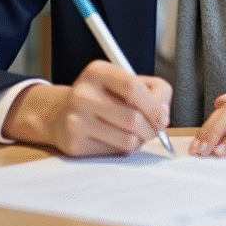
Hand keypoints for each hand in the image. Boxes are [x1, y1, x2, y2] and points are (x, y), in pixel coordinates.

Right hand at [3, 60, 171, 156]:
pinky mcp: (74, 144)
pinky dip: (123, 149)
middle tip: (155, 130)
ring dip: (140, 141)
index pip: (133, 87)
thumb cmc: (103, 97)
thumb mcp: (126, 81)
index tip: (163, 117)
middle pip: (133, 118)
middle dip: (152, 129)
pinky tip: (117, 139)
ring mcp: (75, 120)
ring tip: (137, 134)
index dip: (154, 106)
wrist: (61, 114)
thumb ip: (155, 90)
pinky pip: (113, 152)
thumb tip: (164, 114)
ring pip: (127, 140)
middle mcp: (82, 94)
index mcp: (97, 72)